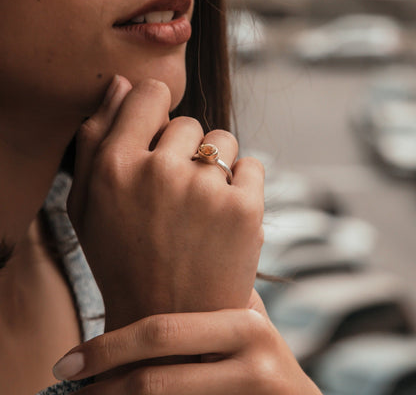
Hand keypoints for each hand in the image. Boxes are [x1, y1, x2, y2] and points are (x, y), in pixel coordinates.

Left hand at [52, 291, 321, 394]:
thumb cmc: (259, 352)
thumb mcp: (245, 317)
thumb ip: (215, 292)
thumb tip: (157, 261)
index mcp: (244, 319)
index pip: (161, 331)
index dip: (108, 348)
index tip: (70, 360)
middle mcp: (252, 353)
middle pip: (155, 373)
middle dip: (103, 379)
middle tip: (66, 380)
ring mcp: (254, 387)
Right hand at [68, 76, 264, 329]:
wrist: (170, 320)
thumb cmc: (124, 260)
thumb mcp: (87, 205)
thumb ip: (95, 138)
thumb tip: (123, 84)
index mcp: (115, 167)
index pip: (149, 94)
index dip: (157, 110)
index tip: (160, 132)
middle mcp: (160, 172)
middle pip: (188, 122)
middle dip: (184, 150)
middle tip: (177, 192)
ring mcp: (206, 190)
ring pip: (223, 141)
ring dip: (215, 165)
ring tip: (201, 206)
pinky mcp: (245, 210)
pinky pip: (253, 165)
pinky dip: (243, 183)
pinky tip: (225, 214)